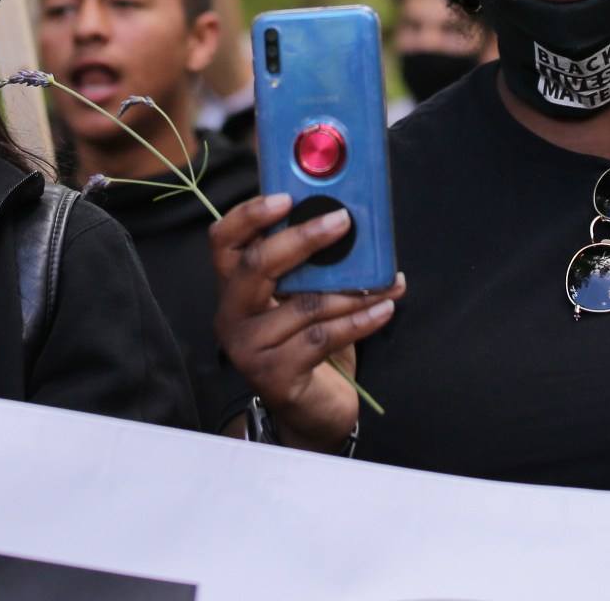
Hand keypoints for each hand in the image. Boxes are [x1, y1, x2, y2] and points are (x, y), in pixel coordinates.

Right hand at [211, 194, 405, 450]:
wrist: (314, 412)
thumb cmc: (311, 345)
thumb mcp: (304, 298)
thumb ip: (311, 265)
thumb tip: (346, 218)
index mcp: (234, 287)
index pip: (224, 240)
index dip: (250, 215)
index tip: (287, 197)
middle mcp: (232, 315)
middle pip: (256, 265)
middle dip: (303, 239)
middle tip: (343, 222)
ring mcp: (248, 348)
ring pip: (302, 304)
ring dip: (351, 290)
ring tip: (384, 281)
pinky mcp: (273, 375)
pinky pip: (321, 337)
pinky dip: (359, 321)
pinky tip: (383, 310)